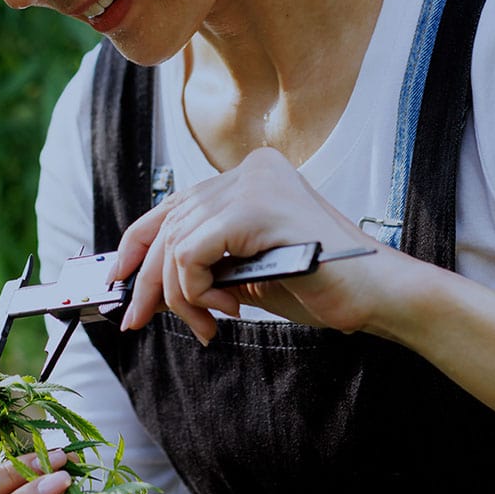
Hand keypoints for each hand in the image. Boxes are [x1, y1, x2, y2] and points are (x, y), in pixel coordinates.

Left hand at [111, 147, 424, 343]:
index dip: (136, 244)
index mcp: (249, 177)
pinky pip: (191, 253)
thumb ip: (201, 265)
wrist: (378, 297)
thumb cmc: (318, 287)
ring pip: (175, 243)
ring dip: (181, 295)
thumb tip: (142, 284)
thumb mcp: (244, 273)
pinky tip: (228, 309)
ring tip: (210, 322)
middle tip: (139, 320)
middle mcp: (249, 170)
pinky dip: (195, 290)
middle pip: (169, 224)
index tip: (116, 281)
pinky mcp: (256, 208)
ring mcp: (254, 183)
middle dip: (149, 281)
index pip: (173, 205)